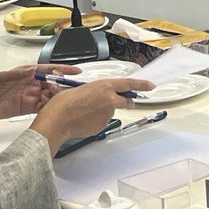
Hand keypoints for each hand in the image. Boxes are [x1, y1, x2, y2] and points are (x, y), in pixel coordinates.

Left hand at [0, 63, 82, 118]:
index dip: (63, 69)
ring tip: (57, 99)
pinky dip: (48, 108)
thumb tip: (33, 70)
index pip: (50, 70)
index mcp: (28, 73)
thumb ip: (19, 74)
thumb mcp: (3, 77)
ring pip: (49, 96)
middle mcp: (31, 84)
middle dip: (60, 85)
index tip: (75, 70)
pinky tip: (50, 108)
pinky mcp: (26, 108)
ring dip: (55, 97)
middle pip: (52, 83)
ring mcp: (30, 96)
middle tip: (63, 90)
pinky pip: (41, 108)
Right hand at [29, 77, 154, 152]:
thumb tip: (99, 95)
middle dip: (127, 102)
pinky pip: (103, 122)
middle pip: (127, 100)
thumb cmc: (65, 102)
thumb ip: (97, 91)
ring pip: (112, 112)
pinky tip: (85, 120)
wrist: (58, 120)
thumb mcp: (83, 88)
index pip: (129, 83)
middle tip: (123, 102)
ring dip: (105, 111)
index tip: (150, 85)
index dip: (142, 84)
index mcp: (105, 86)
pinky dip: (98, 121)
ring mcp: (108, 114)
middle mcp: (110, 99)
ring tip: (87, 112)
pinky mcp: (103, 125)